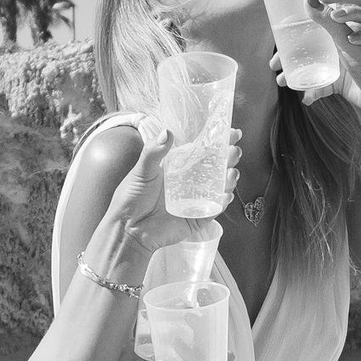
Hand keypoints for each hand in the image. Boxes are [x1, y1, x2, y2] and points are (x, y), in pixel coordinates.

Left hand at [99, 121, 240, 260]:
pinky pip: (214, 210)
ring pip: (219, 188)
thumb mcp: (141, 171)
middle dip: (228, 158)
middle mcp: (189, 182)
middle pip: (216, 167)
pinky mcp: (196, 218)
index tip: (232, 131)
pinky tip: (225, 195)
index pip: (203, 151)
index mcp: (178, 167)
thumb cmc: (131, 198)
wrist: (128, 229)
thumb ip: (154, 152)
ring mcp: (195, 200)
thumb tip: (166, 132)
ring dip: (228, 179)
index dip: (218, 141)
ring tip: (231, 172)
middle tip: (233, 151)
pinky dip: (222, 202)